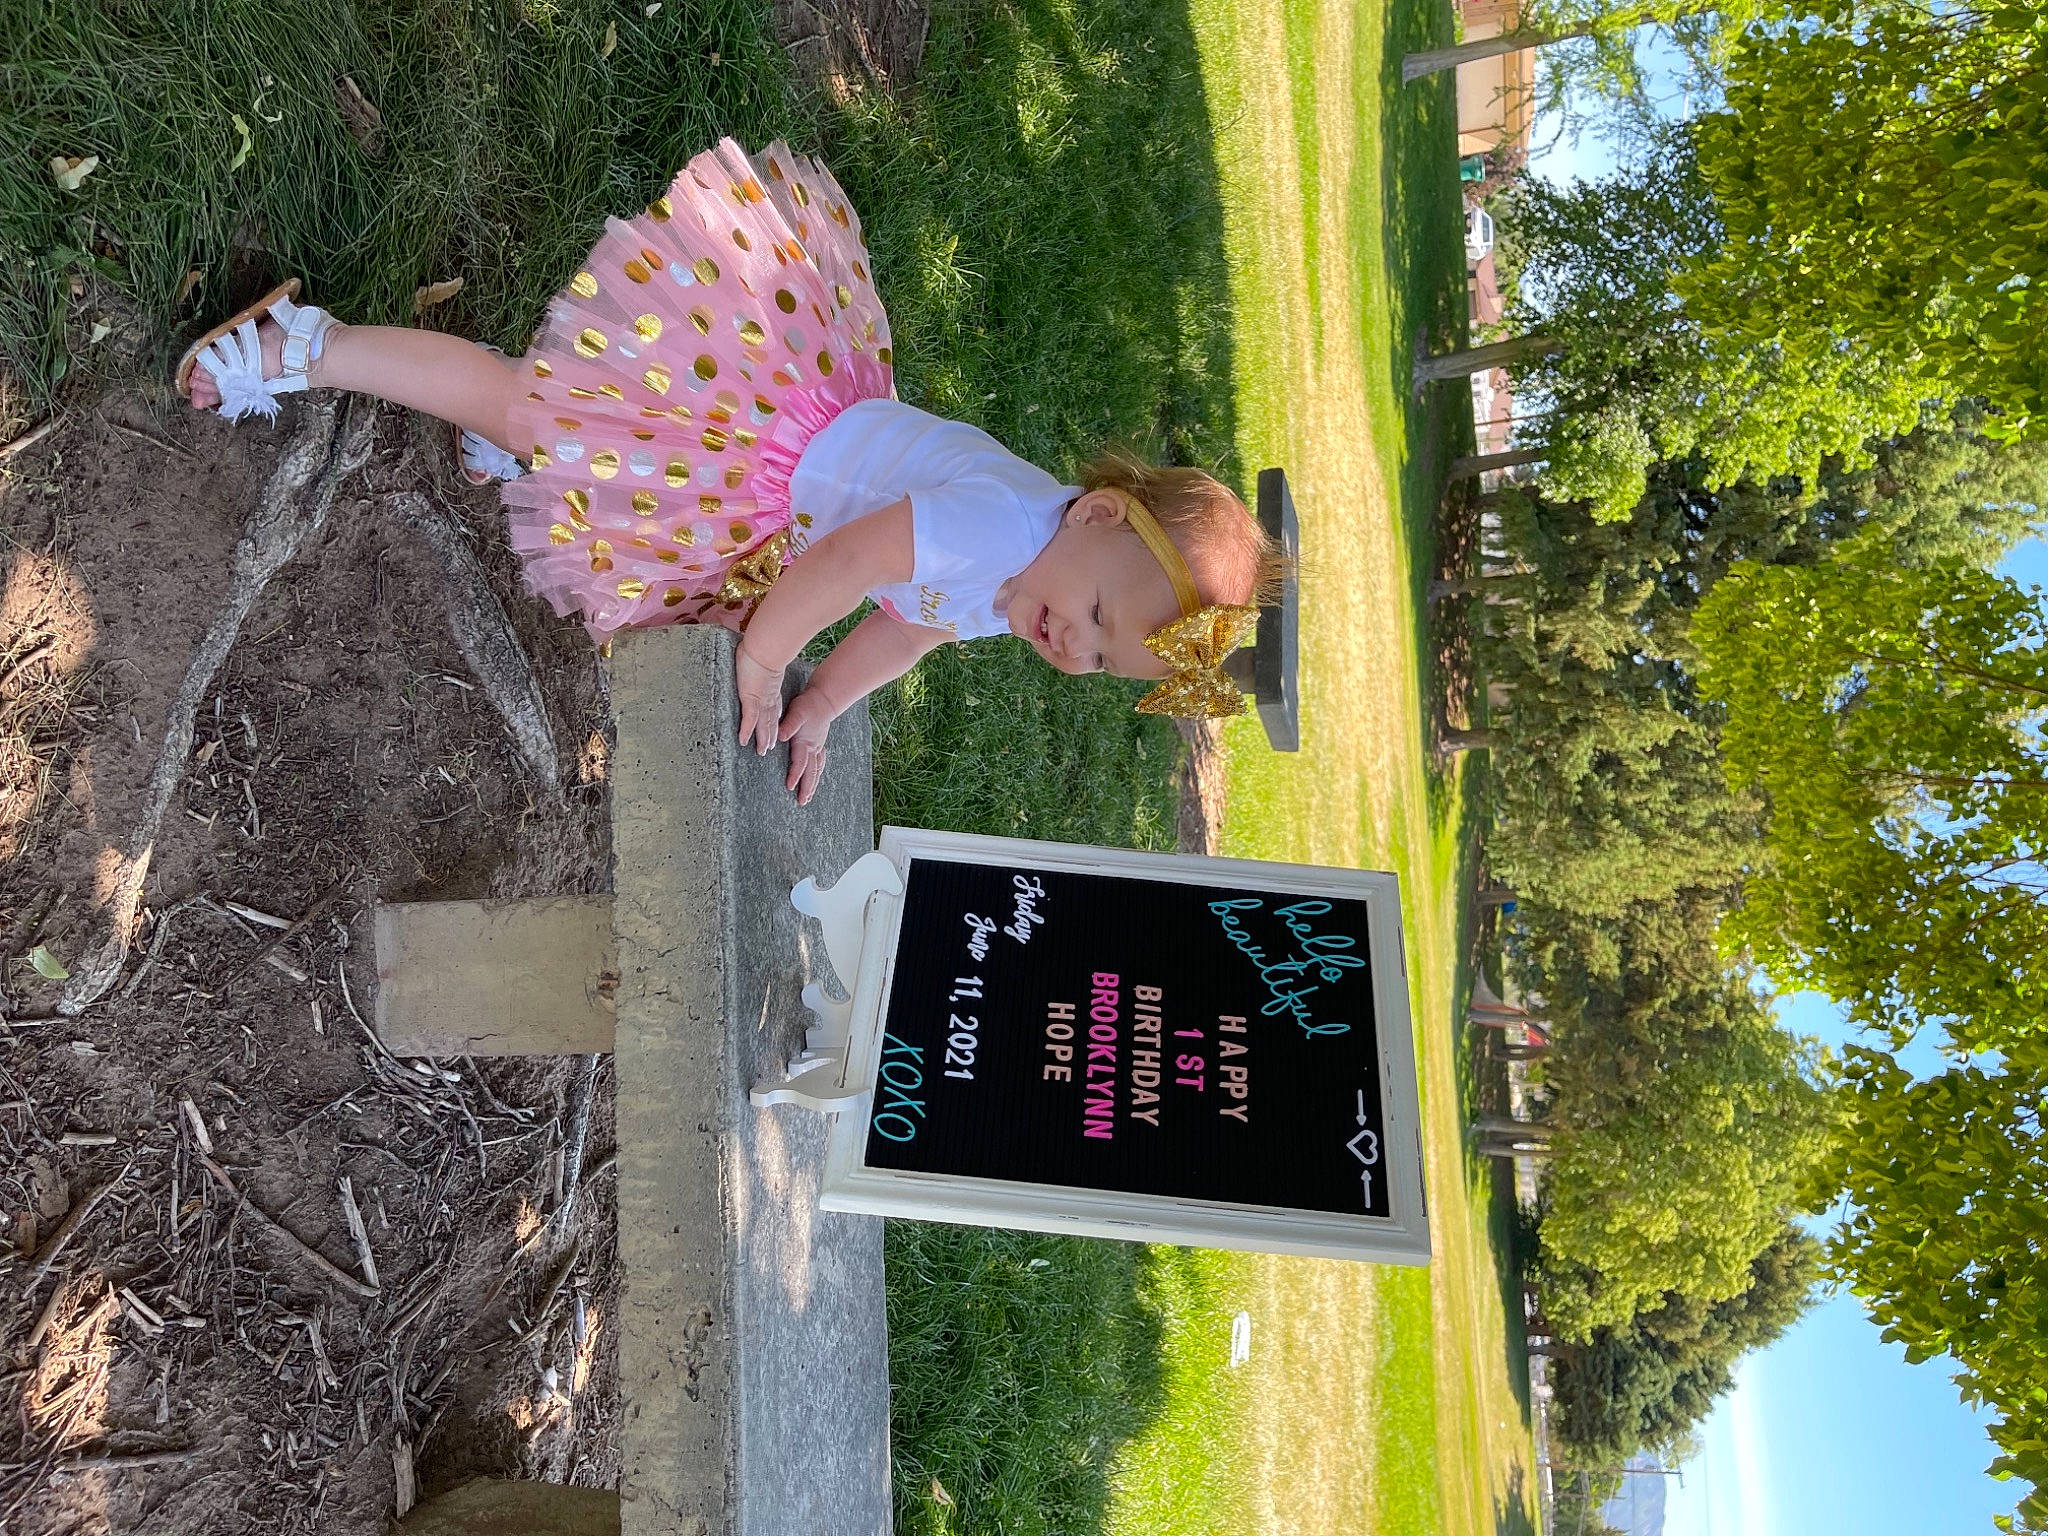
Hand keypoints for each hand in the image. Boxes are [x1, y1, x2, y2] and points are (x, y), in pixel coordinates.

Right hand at [735, 643, 785, 755]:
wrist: (765, 646)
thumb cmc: (761, 646)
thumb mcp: (761, 656)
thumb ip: (758, 660)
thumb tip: (753, 653)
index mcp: (770, 687)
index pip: (772, 707)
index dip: (774, 719)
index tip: (774, 729)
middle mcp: (767, 696)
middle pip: (770, 719)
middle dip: (771, 734)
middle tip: (770, 748)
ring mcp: (760, 698)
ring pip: (762, 724)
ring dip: (762, 738)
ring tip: (762, 751)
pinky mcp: (751, 698)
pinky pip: (749, 719)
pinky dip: (746, 731)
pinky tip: (743, 741)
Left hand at [778, 687, 836, 805]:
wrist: (824, 699)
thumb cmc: (808, 705)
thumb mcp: (796, 713)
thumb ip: (788, 725)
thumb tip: (780, 736)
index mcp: (805, 743)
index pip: (800, 763)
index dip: (795, 775)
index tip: (790, 787)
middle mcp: (813, 748)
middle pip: (811, 772)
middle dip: (807, 788)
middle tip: (802, 802)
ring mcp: (818, 747)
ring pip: (817, 770)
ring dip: (813, 784)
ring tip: (808, 797)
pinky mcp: (819, 744)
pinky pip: (820, 763)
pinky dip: (817, 773)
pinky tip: (815, 778)